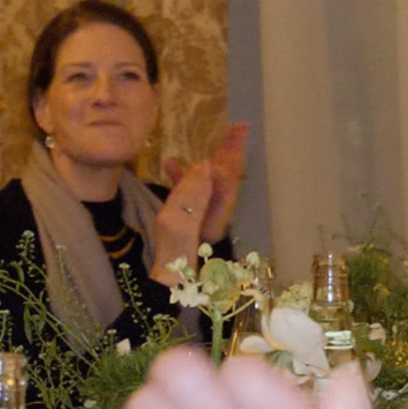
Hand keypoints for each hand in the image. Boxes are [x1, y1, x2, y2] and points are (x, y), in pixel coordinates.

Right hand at [166, 121, 250, 244]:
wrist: (169, 281)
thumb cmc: (173, 253)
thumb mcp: (179, 220)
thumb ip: (191, 192)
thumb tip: (205, 165)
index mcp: (217, 208)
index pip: (228, 172)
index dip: (233, 150)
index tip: (239, 129)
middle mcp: (214, 209)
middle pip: (225, 174)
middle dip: (229, 150)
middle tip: (235, 127)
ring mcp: (202, 213)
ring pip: (209, 180)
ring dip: (209, 159)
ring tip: (212, 138)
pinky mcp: (188, 218)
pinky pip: (188, 191)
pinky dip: (181, 176)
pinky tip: (169, 163)